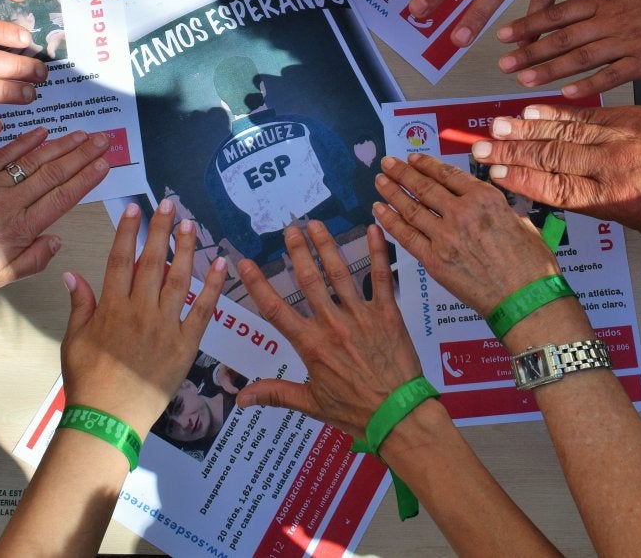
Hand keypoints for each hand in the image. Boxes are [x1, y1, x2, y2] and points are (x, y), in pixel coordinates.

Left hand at [0, 128, 110, 295]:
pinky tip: (41, 131)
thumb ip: (31, 260)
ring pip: (33, 160)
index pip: (62, 197)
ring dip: (61, 145)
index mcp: (19, 229)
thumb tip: (55, 241)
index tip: (104, 165)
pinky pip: (3, 155)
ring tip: (82, 134)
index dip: (86, 179)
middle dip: (82, 155)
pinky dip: (24, 141)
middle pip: (54, 173)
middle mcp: (8, 203)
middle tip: (102, 140)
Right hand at [60, 199, 227, 434]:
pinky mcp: (185, 345)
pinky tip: (222, 264)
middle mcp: (140, 312)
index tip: (135, 209)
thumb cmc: (88, 381)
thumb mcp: (74, 340)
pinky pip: (203, 310)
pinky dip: (214, 286)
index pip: (121, 259)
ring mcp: (165, 327)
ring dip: (186, 249)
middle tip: (170, 205)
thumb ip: (80, 304)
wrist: (108, 419)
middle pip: (152, 261)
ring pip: (179, 279)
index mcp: (112, 308)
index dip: (128, 231)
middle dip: (161, 229)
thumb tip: (72, 273)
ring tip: (191, 226)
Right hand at [236, 223, 420, 438]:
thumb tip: (240, 398)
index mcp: (311, 346)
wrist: (400, 416)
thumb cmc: (357, 413)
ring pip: (340, 273)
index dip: (258, 284)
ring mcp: (361, 316)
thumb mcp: (312, 405)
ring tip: (317, 225)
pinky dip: (378, 252)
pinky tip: (373, 230)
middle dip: (297, 252)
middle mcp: (333, 325)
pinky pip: (381, 277)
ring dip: (327, 246)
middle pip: (309, 280)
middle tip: (289, 228)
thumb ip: (276, 394)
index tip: (245, 263)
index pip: (276, 309)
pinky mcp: (388, 314)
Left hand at [372, 154, 556, 316]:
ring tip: (379, 181)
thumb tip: (493, 209)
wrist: (526, 301)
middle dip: (402, 172)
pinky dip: (390, 222)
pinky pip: (406, 236)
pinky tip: (379, 211)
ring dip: (391, 192)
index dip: (426, 164)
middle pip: (424, 187)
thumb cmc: (532, 267)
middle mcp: (462, 212)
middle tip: (387, 163)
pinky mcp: (434, 261)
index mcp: (486, 199)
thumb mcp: (523, 224)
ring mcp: (445, 237)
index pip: (448, 174)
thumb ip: (502, 212)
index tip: (413, 158)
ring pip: (410, 208)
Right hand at [470, 103, 640, 236]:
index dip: (521, 180)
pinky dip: (555, 112)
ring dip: (524, 129)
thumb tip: (574, 199)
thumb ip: (608, 208)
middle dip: (510, 152)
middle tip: (477, 146)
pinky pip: (585, 115)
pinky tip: (532, 110)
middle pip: (551, 157)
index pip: (558, 189)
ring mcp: (622, 136)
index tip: (492, 174)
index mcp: (620, 197)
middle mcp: (616, 164)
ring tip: (494, 124)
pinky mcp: (630, 116)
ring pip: (563, 132)